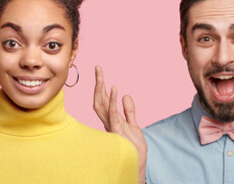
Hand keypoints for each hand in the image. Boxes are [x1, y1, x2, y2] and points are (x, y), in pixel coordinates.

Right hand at [93, 65, 146, 182]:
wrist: (136, 164)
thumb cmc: (133, 148)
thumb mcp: (134, 126)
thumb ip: (129, 111)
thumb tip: (126, 96)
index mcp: (111, 119)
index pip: (102, 100)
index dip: (100, 87)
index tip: (100, 72)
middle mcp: (108, 122)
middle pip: (98, 99)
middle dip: (98, 83)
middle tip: (98, 67)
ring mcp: (111, 126)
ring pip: (102, 105)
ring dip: (101, 89)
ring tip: (101, 74)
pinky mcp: (117, 131)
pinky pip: (113, 114)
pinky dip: (112, 101)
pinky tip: (114, 89)